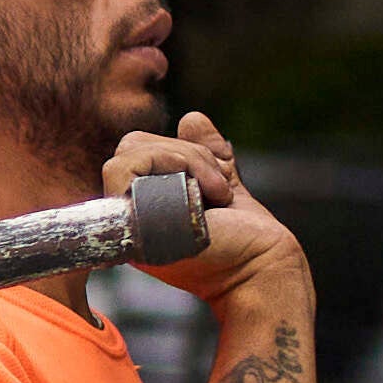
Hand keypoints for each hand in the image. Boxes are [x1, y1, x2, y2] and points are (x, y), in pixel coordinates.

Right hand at [110, 117, 296, 303]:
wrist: (257, 264)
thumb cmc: (242, 235)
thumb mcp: (219, 181)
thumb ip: (205, 151)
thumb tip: (191, 118)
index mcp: (145, 200)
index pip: (135, 149)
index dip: (178, 148)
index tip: (220, 172)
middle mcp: (128, 210)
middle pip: (132, 145)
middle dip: (184, 152)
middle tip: (220, 185)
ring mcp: (124, 219)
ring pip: (131, 153)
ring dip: (184, 159)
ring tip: (217, 193)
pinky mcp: (129, 224)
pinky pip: (125, 168)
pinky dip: (170, 165)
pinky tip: (203, 197)